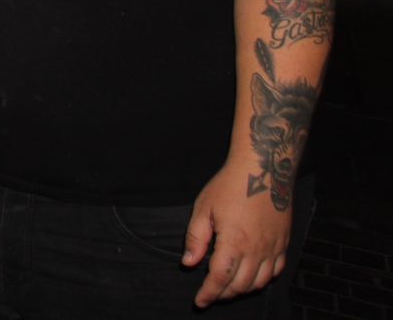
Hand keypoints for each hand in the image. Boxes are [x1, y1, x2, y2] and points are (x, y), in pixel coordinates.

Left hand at [184, 161, 291, 306]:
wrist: (263, 169)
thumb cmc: (230, 186)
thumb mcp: (203, 208)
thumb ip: (196, 238)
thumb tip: (188, 262)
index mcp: (234, 242)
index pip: (220, 278)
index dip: (208, 294)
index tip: (199, 302)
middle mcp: (257, 250)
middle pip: (240, 285)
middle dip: (223, 294)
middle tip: (210, 293)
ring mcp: (273, 248)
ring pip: (259, 282)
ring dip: (242, 290)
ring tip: (228, 287)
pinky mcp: (283, 243)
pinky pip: (276, 271)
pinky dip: (263, 280)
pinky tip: (252, 276)